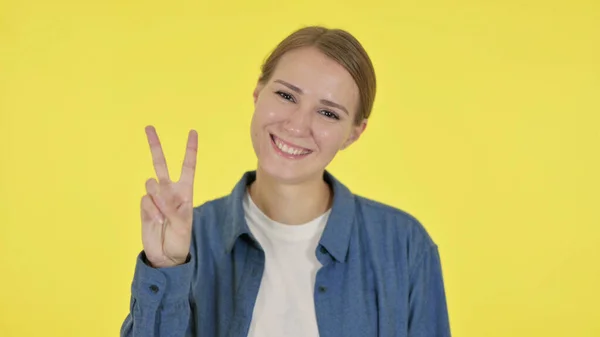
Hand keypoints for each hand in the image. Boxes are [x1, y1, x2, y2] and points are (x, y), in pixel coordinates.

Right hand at [140, 125, 197, 267]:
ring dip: (158, 199)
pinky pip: (145, 201)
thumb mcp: (183, 224)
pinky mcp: (144, 206)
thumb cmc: (180, 240)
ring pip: (151, 184)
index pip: (187, 166)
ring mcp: (155, 198)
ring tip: (164, 216)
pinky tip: (156, 221)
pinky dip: (150, 211)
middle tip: (149, 127)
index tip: (192, 132)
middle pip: (161, 164)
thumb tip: (155, 189)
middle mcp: (169, 191)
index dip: (190, 150)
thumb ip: (171, 206)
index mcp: (185, 192)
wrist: (165, 256)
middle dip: (155, 145)